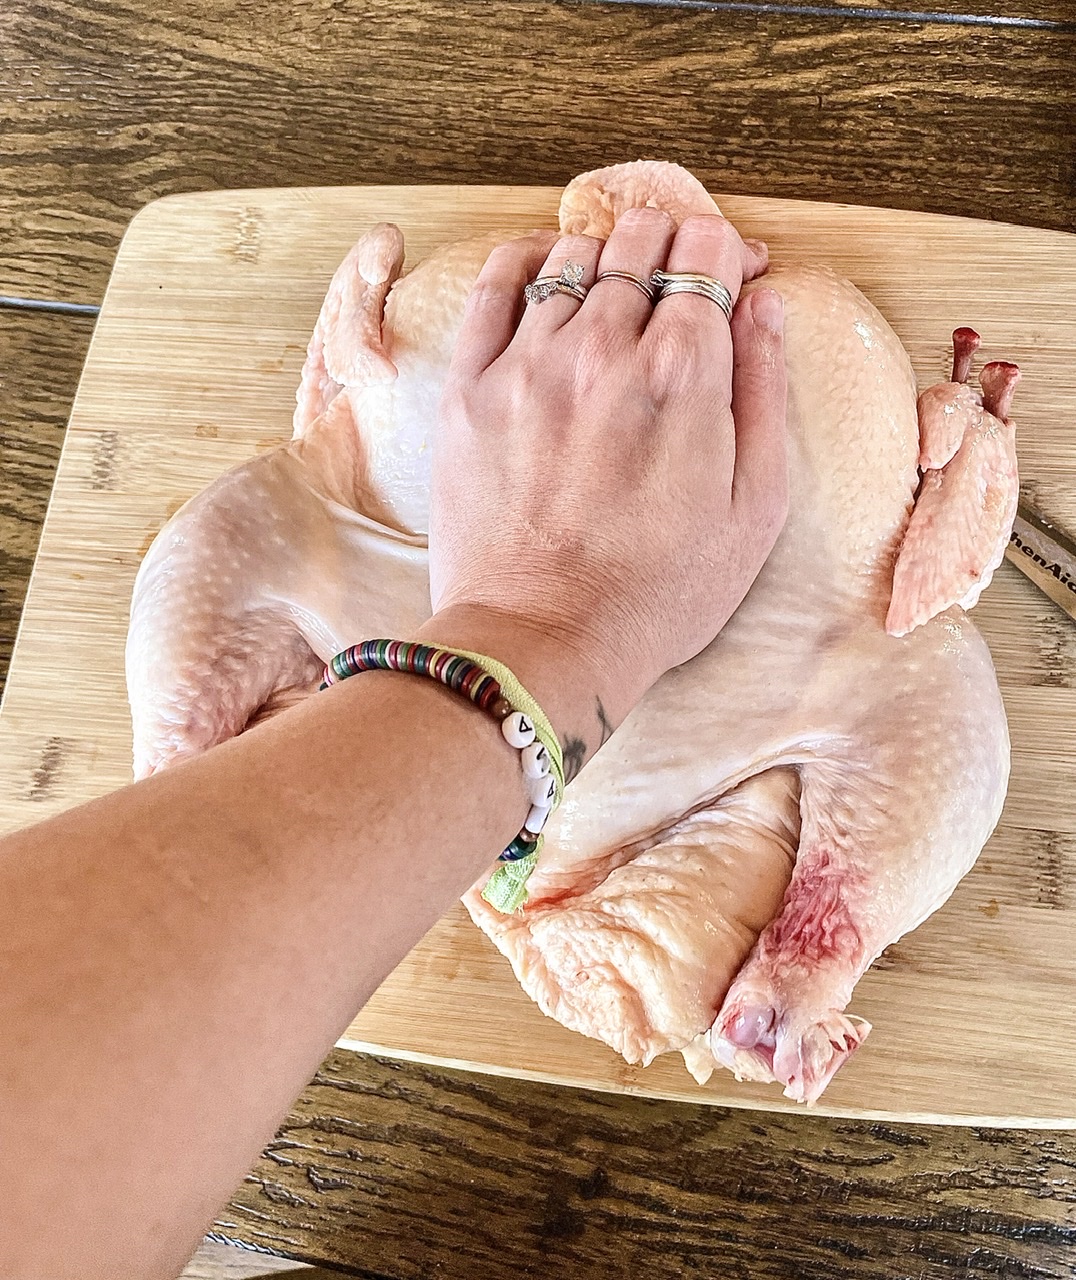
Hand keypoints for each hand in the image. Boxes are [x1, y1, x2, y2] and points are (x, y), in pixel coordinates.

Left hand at [426, 208, 787, 733]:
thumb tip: (765, 304)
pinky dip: (527, 259)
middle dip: (671, 244)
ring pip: (573, 253)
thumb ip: (764, 392)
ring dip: (606, 257)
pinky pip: (496, 283)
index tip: (730, 276)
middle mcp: (605, 347)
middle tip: (677, 281)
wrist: (542, 642)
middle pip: (643, 236)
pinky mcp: (471, 387)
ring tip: (616, 294)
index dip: (727, 252)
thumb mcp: (753, 510)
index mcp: (684, 372)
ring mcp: (529, 362)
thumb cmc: (656, 594)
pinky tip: (546, 273)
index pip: (709, 249)